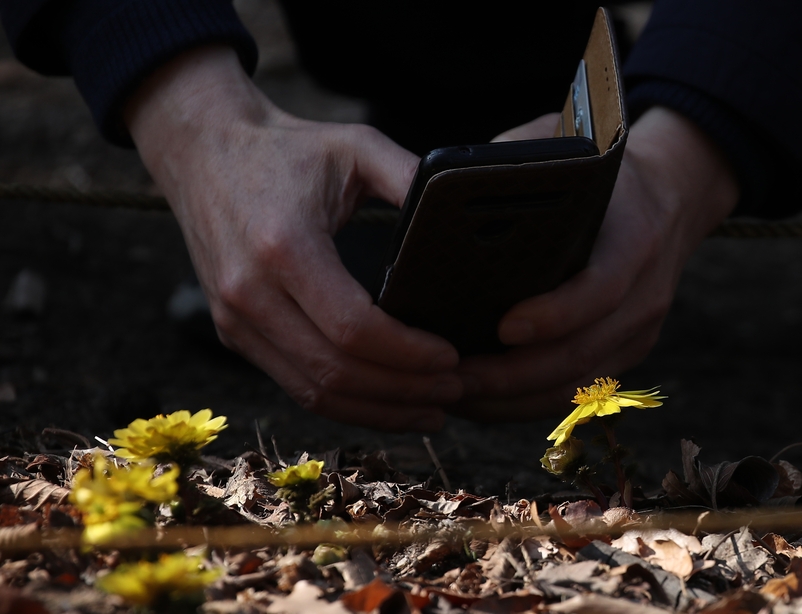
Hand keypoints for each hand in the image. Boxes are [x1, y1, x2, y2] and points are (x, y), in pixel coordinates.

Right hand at [125, 46, 460, 430]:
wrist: (203, 152)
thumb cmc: (287, 149)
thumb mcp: (355, 146)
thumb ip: (409, 176)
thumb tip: (466, 204)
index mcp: (284, 246)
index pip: (353, 329)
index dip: (408, 354)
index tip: (451, 357)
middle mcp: (249, 291)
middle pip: (335, 372)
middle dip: (403, 391)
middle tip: (455, 390)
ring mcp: (235, 319)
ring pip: (314, 391)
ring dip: (377, 410)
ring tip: (431, 410)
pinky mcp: (233, 333)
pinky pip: (294, 385)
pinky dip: (345, 403)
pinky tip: (386, 403)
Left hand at [450, 106, 738, 420]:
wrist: (672, 195)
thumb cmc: (600, 169)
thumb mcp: (561, 151)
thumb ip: (509, 173)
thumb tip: (427, 202)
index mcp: (635, 237)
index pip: (601, 290)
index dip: (554, 316)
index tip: (503, 327)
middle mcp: (645, 293)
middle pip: (580, 354)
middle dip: (511, 376)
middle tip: (450, 376)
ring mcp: (640, 330)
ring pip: (574, 386)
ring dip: (511, 399)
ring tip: (452, 393)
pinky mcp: (628, 353)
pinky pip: (575, 392)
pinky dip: (525, 402)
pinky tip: (480, 397)